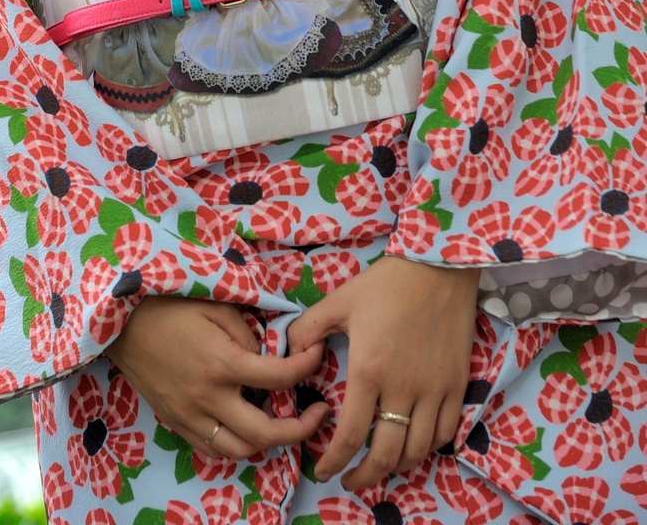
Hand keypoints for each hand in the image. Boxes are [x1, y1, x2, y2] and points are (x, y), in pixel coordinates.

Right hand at [106, 296, 328, 459]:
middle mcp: (209, 398)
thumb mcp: (215, 304)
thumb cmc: (169, 303)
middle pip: (266, 432)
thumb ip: (247, 332)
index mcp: (223, 363)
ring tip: (281, 422)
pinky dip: (235, 445)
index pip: (281, 377)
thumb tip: (268, 355)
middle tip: (318, 413)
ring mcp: (190, 415)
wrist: (119, 319)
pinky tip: (245, 427)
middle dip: (301, 427)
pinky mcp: (175, 422)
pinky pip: (212, 449)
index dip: (308, 366)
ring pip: (240, 451)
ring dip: (267, 442)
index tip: (319, 355)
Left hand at [285, 255, 479, 490]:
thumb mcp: (339, 300)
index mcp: (369, 370)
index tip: (324, 471)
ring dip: (397, 466)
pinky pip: (445, 432)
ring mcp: (435, 390)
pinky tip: (413, 445)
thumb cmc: (385, 283)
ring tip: (380, 467)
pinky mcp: (457, 385)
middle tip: (351, 481)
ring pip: (418, 450)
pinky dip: (428, 447)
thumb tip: (290, 353)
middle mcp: (404, 388)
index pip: (351, 435)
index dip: (335, 461)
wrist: (437, 266)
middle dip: (365, 477)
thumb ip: (308, 329)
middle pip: (386, 455)